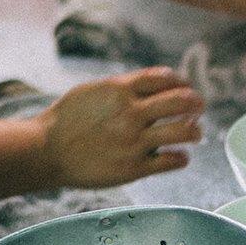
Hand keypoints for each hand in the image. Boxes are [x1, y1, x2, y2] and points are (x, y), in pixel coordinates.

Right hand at [39, 67, 205, 188]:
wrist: (46, 150)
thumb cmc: (67, 120)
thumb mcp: (92, 91)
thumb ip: (123, 86)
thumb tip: (152, 83)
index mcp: (120, 90)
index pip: (165, 77)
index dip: (181, 81)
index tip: (185, 88)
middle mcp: (131, 113)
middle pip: (182, 100)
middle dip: (197, 103)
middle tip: (199, 107)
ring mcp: (134, 141)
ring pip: (184, 131)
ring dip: (195, 131)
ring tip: (194, 133)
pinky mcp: (133, 167)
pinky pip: (171, 161)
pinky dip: (181, 158)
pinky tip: (179, 156)